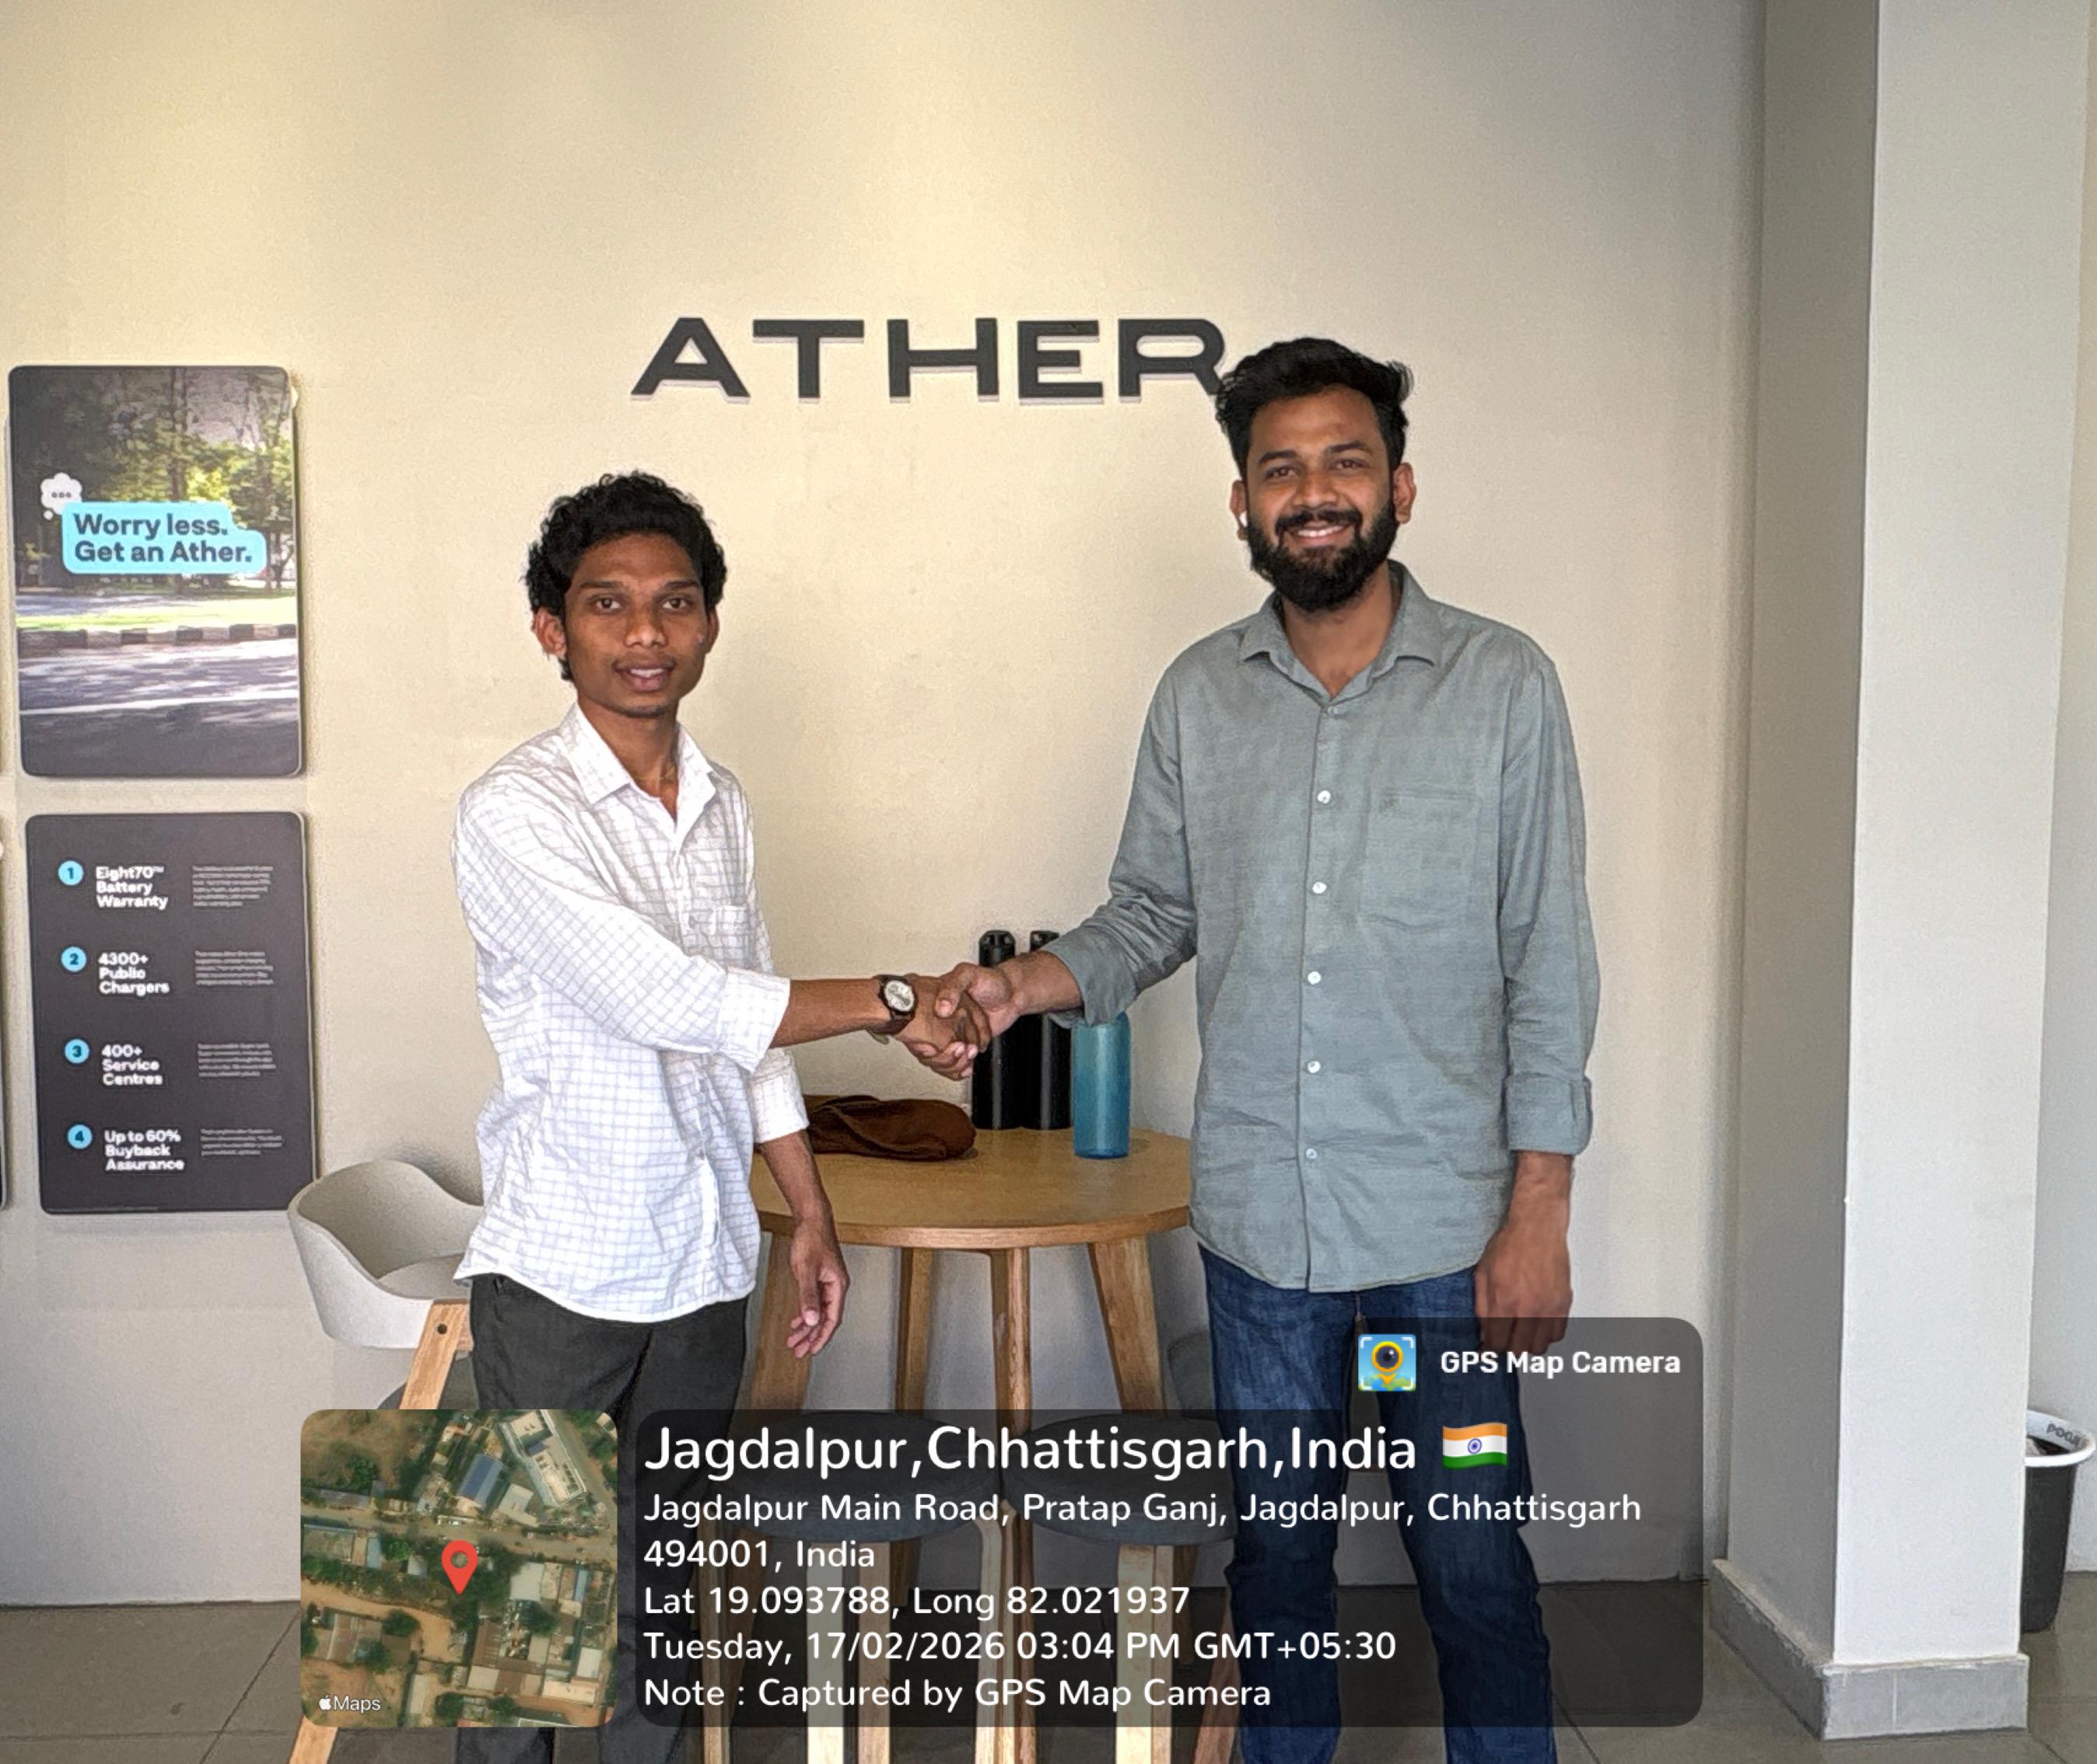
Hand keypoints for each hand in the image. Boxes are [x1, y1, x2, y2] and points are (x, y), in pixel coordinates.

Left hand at [785, 1214, 848, 1358]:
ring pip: (818, 1311)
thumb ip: (808, 1296)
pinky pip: (814, 1302)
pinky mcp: (820, 1277)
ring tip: (794, 1340)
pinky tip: (797, 1319)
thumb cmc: (812, 1238)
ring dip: (807, 1326)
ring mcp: (828, 1282)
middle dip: (812, 1336)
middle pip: (825, 1318)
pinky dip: (805, 1312)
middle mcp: (835, 1286)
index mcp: (838, 1286)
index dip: (822, 1336)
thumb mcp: (806, 1270)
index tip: (812, 1350)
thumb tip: (810, 1319)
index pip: (832, 1319)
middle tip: (799, 1351)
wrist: (811, 1219)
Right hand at [897, 972, 990, 1076]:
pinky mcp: (965, 1044)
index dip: (923, 1040)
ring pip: (940, 1059)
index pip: (920, 1027)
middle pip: (928, 1048)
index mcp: (935, 1003)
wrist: (1013, 994)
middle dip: (942, 1055)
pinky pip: (955, 1062)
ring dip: (953, 1063)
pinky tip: (967, 1064)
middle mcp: (941, 1021)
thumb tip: (941, 1009)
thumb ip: (953, 987)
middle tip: (959, 1047)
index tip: (933, 1045)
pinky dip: (960, 1068)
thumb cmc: (991, 980)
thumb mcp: (968, 974)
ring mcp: (952, 1034)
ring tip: (969, 1052)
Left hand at [1473, 1156, 1572, 1356]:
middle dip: (1508, 1349)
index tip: (1486, 1351)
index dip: (1489, 1351)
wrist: (1537, 1226)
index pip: (1497, 1343)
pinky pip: (1558, 1333)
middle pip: (1520, 1350)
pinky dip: (1547, 1335)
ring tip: (1521, 1334)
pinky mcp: (1564, 1302)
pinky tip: (1537, 1325)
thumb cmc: (1510, 1244)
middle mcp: (1529, 1309)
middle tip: (1503, 1341)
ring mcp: (1549, 1307)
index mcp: (1505, 1302)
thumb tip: (1484, 1330)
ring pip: (1541, 1346)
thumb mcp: (1483, 1273)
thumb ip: (1482, 1306)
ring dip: (1528, 1344)